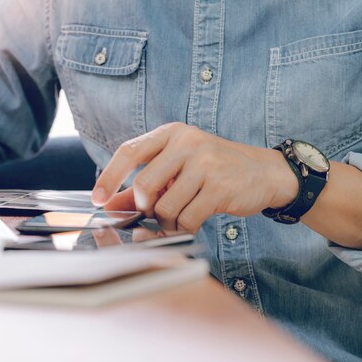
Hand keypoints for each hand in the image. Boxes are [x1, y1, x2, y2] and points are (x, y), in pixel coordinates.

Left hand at [91, 123, 297, 232]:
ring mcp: (205, 164)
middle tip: (154, 213)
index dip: (109, 177)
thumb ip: (144, 185)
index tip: (98, 199)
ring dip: (167, 220)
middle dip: (144, 208)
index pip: (129, 152)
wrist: (263, 173)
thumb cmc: (214, 169)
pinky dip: (183, 227)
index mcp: (172, 133)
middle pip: (144, 185)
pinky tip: (191, 221)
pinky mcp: (219, 187)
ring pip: (165, 206)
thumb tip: (110, 206)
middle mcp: (187, 143)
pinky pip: (186, 218)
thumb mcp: (178, 168)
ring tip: (179, 215)